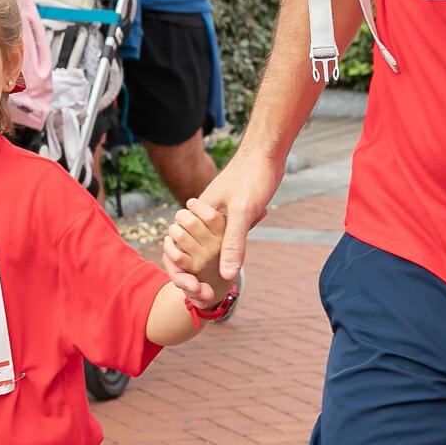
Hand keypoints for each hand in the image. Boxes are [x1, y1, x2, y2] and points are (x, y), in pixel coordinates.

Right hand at [163, 148, 279, 304]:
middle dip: (193, 271)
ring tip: (215, 281)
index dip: (180, 270)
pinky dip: (231, 248)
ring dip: (214, 261)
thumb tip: (227, 275)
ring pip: (210, 243)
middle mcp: (205, 213)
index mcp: (199, 213)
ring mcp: (219, 212)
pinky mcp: (234, 210)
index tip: (194, 289)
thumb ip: (233, 244)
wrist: (267, 151)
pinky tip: (239, 259)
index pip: (178, 246)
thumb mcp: (243, 214)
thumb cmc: (252, 177)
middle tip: (204, 293)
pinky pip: (227, 235)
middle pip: (191, 248)